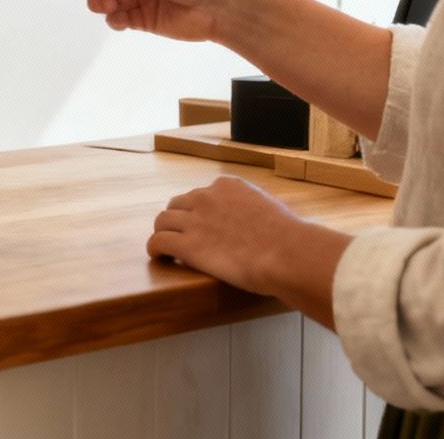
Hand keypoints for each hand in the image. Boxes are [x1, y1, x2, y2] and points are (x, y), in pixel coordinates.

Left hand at [146, 176, 295, 293]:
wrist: (286, 252)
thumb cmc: (288, 236)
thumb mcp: (270, 207)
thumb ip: (255, 207)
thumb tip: (260, 218)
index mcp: (227, 186)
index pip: (201, 194)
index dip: (199, 211)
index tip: (202, 224)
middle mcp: (207, 197)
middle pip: (178, 204)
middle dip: (178, 219)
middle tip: (181, 235)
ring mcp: (195, 219)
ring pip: (163, 220)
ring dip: (163, 232)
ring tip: (165, 246)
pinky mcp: (187, 244)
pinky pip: (158, 241)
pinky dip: (155, 248)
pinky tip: (158, 256)